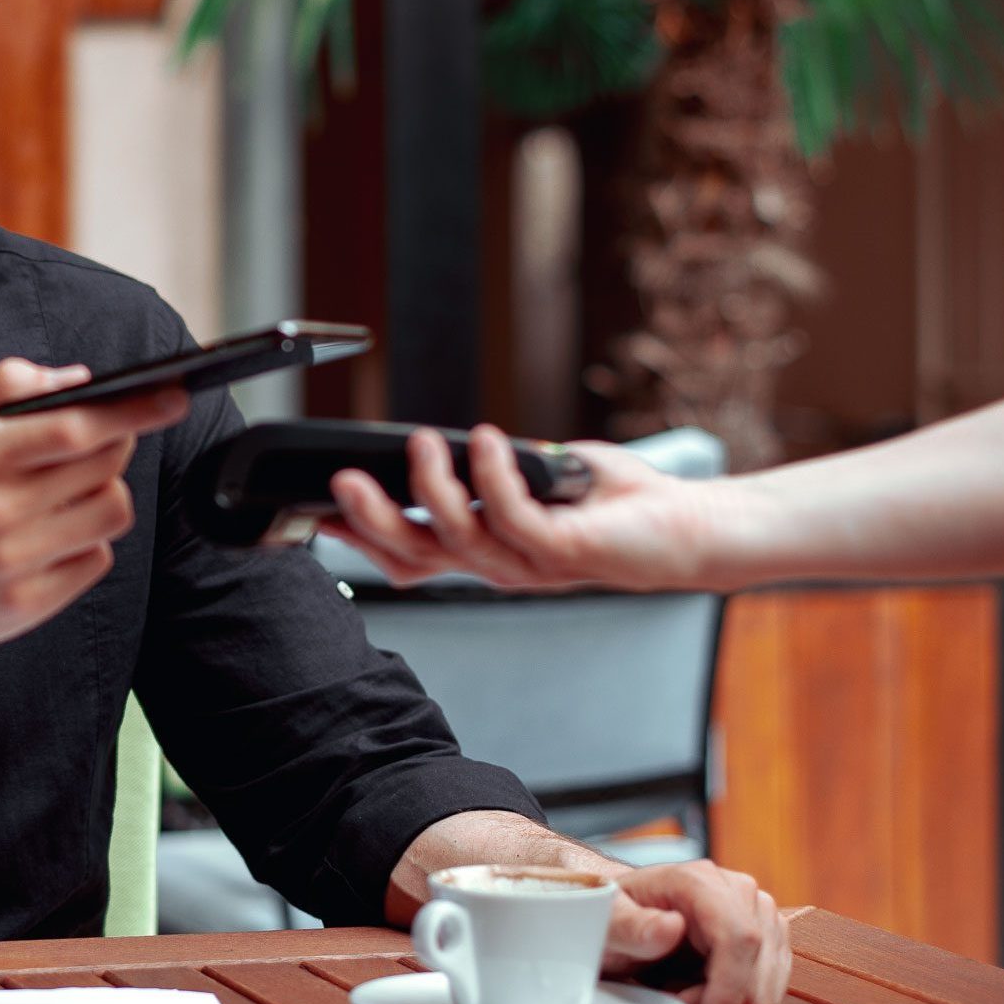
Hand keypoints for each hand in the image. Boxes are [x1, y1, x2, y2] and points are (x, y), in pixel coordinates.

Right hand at [0, 359, 189, 652]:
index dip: (133, 411)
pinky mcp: (25, 605)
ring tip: (71, 493)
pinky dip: (86, 543)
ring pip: (110, 515)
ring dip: (104, 495)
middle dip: (113, 447)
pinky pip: (95, 561)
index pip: (76, 428)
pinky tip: (51, 536)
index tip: (172, 397)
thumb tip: (77, 379)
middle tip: (97, 444)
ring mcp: (12, 562)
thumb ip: (5, 387)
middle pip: (105, 467)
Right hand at [320, 425, 735, 591]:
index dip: (360, 536)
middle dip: (372, 521)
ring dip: (432, 488)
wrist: (684, 528)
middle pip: (415, 556)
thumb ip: (492, 467)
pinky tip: (484, 439)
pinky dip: (492, 475)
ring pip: (458, 538)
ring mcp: (528, 563)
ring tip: (419, 443)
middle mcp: (497, 565)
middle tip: (341, 480)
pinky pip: (514, 515)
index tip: (318, 506)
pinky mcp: (563, 551)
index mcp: (484, 550)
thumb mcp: (535, 474)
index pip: (406, 554)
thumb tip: (450, 440)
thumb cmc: (611, 500)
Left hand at [602, 860, 789, 1003]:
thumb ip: (631, 926)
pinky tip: (702, 993)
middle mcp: (737, 890)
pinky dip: (738, 1002)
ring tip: (683, 994)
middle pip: (758, 965)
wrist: (621, 914)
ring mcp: (757, 912)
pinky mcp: (767, 936)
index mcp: (698, 881)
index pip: (738, 937)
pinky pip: (769, 985)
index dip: (729, 990)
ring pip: (767, 981)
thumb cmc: (612, 915)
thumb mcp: (605, 922)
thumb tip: (671, 928)